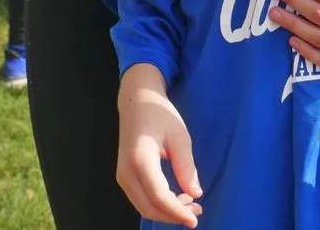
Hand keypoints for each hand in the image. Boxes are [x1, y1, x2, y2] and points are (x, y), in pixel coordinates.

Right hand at [117, 67, 203, 226]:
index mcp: (140, 159)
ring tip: (190, 204)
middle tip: (197, 211)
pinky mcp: (124, 176)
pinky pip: (141, 198)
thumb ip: (186, 167)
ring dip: (166, 212)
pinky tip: (177, 197)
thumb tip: (196, 194)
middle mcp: (126, 172)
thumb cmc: (160, 115)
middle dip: (173, 215)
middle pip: (149, 207)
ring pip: (143, 206)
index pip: (159, 196)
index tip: (195, 219)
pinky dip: (158, 204)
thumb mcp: (180, 137)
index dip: (177, 212)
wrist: (136, 101)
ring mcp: (122, 175)